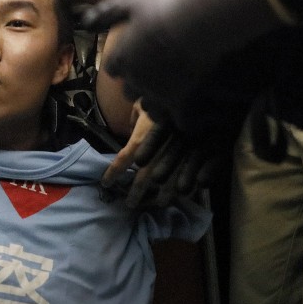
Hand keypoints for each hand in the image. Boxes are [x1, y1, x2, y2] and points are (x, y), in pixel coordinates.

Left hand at [83, 0, 281, 128]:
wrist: (197, 20)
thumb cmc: (162, 5)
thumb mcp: (130, 0)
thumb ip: (107, 13)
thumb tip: (86, 23)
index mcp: (121, 56)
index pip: (113, 69)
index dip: (121, 64)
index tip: (130, 59)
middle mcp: (134, 79)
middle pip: (129, 91)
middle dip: (136, 86)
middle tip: (150, 77)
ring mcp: (157, 92)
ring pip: (149, 108)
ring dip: (153, 103)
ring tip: (164, 97)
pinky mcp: (179, 98)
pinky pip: (177, 119)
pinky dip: (180, 120)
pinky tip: (185, 120)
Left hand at [104, 109, 231, 208]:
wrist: (197, 99)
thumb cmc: (164, 100)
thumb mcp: (145, 104)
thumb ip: (135, 118)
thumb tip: (131, 128)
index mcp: (140, 139)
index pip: (121, 161)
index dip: (112, 174)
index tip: (105, 184)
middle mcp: (155, 154)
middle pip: (142, 180)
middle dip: (135, 195)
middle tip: (130, 204)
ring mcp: (174, 161)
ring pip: (165, 186)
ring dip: (159, 197)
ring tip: (156, 204)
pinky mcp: (194, 164)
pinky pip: (187, 183)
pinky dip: (183, 191)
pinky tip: (181, 194)